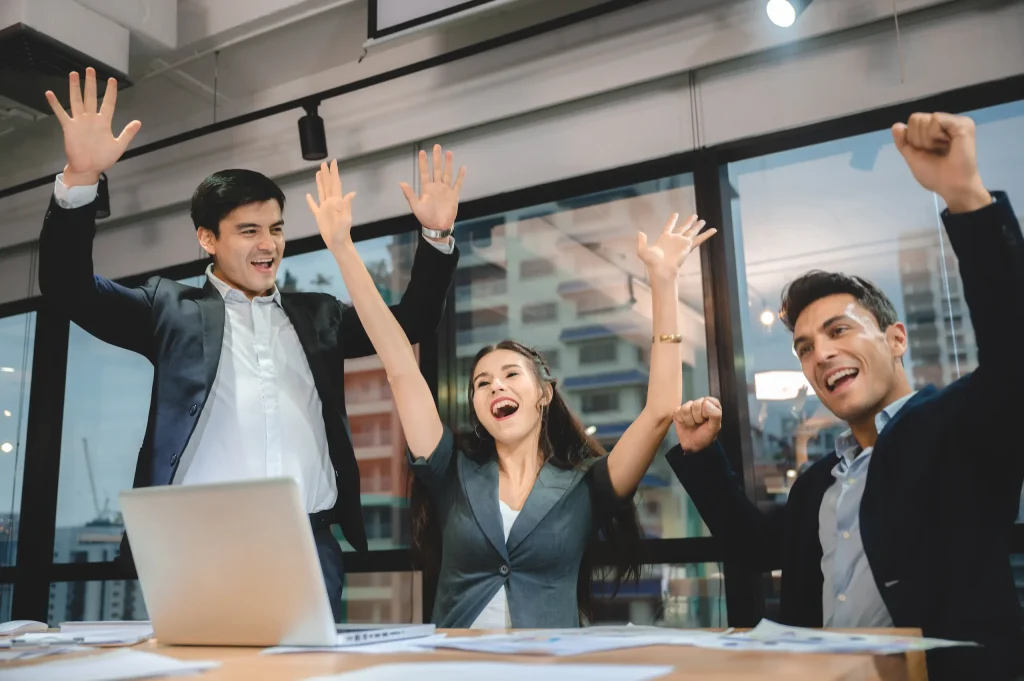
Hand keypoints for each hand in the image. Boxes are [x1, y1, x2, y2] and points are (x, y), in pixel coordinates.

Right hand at [44, 68, 141, 186]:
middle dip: (91, 83)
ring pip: (77, 101)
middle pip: (91, 97)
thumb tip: (138, 122)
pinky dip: (55, 104)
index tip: (112, 80)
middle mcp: (91, 119)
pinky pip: (61, 114)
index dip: (111, 92)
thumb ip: (128, 133)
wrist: (88, 168)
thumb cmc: (103, 159)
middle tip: (90, 69)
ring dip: (75, 88)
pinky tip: (49, 93)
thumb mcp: (119, 146)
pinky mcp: (69, 127)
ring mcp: (79, 122)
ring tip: (74, 74)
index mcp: (104, 122)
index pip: (108, 103)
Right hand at [306, 160, 356, 252]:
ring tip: (318, 173)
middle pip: (327, 185)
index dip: (334, 173)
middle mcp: (330, 203)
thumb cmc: (343, 232)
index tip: (333, 162)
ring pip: (321, 192)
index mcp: (337, 201)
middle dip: (326, 173)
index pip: (335, 184)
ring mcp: (324, 209)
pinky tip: (308, 195)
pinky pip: (313, 206)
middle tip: (324, 163)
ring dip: (320, 182)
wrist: (338, 243)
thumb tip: (352, 193)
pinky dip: (310, 201)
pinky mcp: (319, 216)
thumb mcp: (346, 218)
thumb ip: (347, 205)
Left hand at [399, 144, 465, 236]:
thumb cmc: (425, 218)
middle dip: (436, 158)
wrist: (437, 227)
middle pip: (436, 169)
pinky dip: (460, 177)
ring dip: (448, 164)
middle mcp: (436, 187)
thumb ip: (410, 194)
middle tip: (437, 146)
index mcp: (427, 188)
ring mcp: (445, 190)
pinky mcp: (453, 196)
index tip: (422, 152)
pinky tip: (462, 168)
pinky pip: (457, 184)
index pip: (424, 172)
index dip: (423, 162)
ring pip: (447, 174)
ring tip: (448, 153)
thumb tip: (402, 183)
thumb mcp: (416, 206)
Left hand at [637, 213, 716, 279]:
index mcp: (664, 238)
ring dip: (697, 226)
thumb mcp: (642, 250)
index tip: (675, 214)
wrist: (661, 269)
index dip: (672, 220)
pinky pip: (700, 238)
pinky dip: (707, 234)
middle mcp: (675, 239)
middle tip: (694, 215)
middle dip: (688, 222)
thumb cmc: (652, 262)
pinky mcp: (689, 246)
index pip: (669, 226)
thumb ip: (641, 241)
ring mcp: (682, 243)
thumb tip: (640, 232)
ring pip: (692, 232)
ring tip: (703, 220)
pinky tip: (714, 229)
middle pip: (683, 228)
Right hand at [672, 397, 721, 452]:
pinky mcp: (678, 411)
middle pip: (696, 404)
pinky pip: (677, 411)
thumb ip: (715, 415)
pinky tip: (684, 423)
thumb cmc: (706, 435)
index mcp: (711, 404)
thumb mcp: (715, 428)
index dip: (706, 411)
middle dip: (697, 417)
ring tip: (692, 424)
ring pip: (685, 408)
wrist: (693, 445)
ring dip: (689, 420)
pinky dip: (681, 420)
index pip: (708, 400)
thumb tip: (706, 403)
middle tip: (699, 423)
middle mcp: (700, 403)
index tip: (707, 419)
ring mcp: (688, 406)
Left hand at [891, 113, 990, 212]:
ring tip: (942, 150)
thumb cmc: (935, 175)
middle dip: (918, 140)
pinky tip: (948, 144)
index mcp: (935, 130)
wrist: (952, 185)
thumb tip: (896, 125)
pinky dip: (934, 135)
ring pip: (924, 119)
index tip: (926, 152)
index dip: (912, 139)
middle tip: (935, 152)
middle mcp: (945, 123)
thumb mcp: (913, 157)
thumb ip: (903, 142)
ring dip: (927, 140)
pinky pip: (936, 119)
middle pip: (916, 118)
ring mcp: (955, 122)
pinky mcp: (963, 123)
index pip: (913, 121)